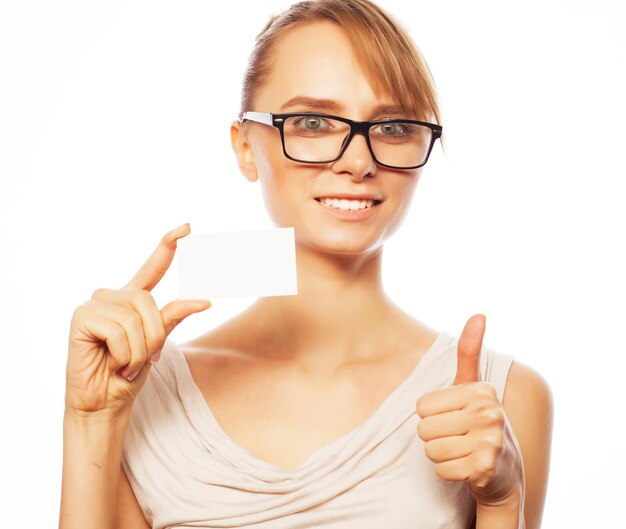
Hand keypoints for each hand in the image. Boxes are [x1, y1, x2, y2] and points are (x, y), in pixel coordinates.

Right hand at [65, 223, 211, 416]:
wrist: (105, 402)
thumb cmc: (129, 373)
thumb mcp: (157, 343)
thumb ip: (172, 317)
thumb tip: (204, 300)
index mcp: (133, 300)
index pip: (153, 267)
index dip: (168, 246)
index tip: (187, 227)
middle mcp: (113, 296)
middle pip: (148, 301)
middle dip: (154, 336)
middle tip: (144, 360)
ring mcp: (95, 304)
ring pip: (135, 318)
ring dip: (138, 350)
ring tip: (125, 363)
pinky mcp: (82, 317)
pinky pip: (118, 330)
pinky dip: (123, 354)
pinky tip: (110, 362)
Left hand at [415, 314, 523, 505]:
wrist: (503, 471)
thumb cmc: (478, 423)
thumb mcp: (472, 386)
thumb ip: (469, 352)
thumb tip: (479, 314)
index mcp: (481, 391)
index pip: (422, 405)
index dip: (432, 415)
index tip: (454, 417)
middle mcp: (489, 412)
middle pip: (424, 428)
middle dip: (435, 437)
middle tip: (457, 438)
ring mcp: (490, 441)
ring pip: (431, 450)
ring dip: (441, 455)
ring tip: (461, 451)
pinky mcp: (484, 468)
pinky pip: (441, 469)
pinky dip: (448, 472)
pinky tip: (466, 467)